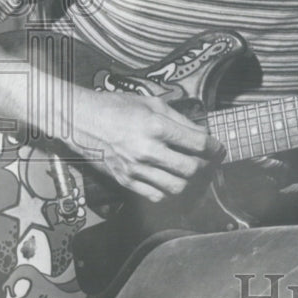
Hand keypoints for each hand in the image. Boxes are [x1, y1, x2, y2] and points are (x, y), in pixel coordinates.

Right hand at [71, 89, 224, 201]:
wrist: (81, 121)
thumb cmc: (115, 107)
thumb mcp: (150, 102)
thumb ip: (177, 118)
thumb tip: (199, 132)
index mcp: (156, 126)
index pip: (197, 143)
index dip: (213, 147)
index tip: (216, 147)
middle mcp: (147, 149)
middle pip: (190, 168)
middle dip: (204, 165)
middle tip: (207, 161)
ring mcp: (135, 168)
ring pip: (176, 186)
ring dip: (189, 181)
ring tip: (190, 172)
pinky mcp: (125, 180)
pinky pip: (156, 195)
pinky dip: (168, 190)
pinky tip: (169, 180)